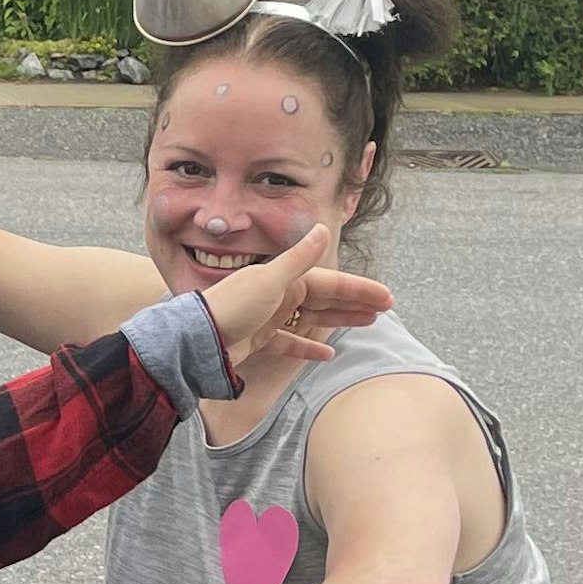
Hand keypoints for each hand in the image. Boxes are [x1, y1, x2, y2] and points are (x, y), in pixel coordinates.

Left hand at [195, 223, 391, 376]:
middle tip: (384, 310)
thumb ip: (299, 258)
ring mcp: (268, 317)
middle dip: (354, 302)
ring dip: (338, 319)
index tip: (385, 297)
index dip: (358, 289)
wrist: (197, 341)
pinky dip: (306, 347)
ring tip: (366, 324)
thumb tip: (324, 229)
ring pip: (311, 318)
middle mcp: (278, 294)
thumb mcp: (269, 280)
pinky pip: (289, 342)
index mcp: (283, 278)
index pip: (330, 282)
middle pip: (324, 298)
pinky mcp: (258, 340)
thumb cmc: (231, 307)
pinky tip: (327, 354)